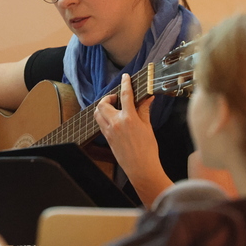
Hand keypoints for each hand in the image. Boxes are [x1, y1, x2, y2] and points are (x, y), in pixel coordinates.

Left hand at [94, 74, 172, 207]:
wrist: (141, 168)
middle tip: (117, 98)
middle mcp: (116, 123)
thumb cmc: (147, 149)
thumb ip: (144, 110)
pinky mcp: (107, 138)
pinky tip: (112, 118)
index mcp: (129, 118)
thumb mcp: (148, 127)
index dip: (125, 83)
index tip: (125, 77)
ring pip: (97, 113)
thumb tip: (148, 98)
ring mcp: (109, 131)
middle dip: (108, 98)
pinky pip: (99, 123)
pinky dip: (103, 117)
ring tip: (113, 108)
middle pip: (103, 103)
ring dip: (103, 107)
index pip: (125, 95)